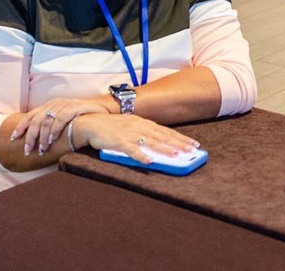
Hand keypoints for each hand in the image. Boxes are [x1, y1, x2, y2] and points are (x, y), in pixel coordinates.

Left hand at [12, 98, 109, 155]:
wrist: (102, 109)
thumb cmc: (81, 118)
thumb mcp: (63, 119)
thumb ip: (51, 126)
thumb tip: (37, 140)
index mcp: (50, 105)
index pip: (31, 115)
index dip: (21, 126)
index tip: (13, 138)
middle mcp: (55, 103)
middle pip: (36, 119)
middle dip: (30, 136)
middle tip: (28, 150)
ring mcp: (65, 104)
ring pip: (47, 120)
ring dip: (43, 136)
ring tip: (42, 149)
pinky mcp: (75, 107)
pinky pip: (61, 118)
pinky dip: (55, 129)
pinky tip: (53, 139)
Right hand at [74, 113, 199, 163]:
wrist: (91, 122)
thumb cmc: (112, 126)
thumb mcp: (131, 126)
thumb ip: (144, 133)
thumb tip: (159, 144)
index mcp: (143, 123)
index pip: (166, 131)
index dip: (181, 138)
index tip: (193, 144)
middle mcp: (139, 127)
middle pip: (163, 136)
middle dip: (179, 143)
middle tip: (192, 150)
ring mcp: (130, 134)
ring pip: (151, 142)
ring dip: (165, 148)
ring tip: (177, 154)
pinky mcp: (119, 142)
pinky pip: (132, 150)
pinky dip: (141, 155)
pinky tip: (149, 162)